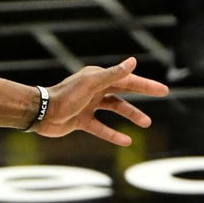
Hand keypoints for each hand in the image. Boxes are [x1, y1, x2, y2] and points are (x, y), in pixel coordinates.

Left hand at [35, 58, 167, 145]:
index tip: (162, 90)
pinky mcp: (81, 121)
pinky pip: (101, 128)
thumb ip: (112, 74)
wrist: (41, 114)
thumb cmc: (64, 97)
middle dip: (142, 93)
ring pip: (114, 108)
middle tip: (162, 94)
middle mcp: (93, 89)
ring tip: (146, 123)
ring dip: (130, 115)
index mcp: (97, 78)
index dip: (145, 84)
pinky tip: (126, 141)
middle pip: (123, 91)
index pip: (126, 79)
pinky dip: (112, 134)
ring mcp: (88, 105)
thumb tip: (133, 61)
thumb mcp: (91, 84)